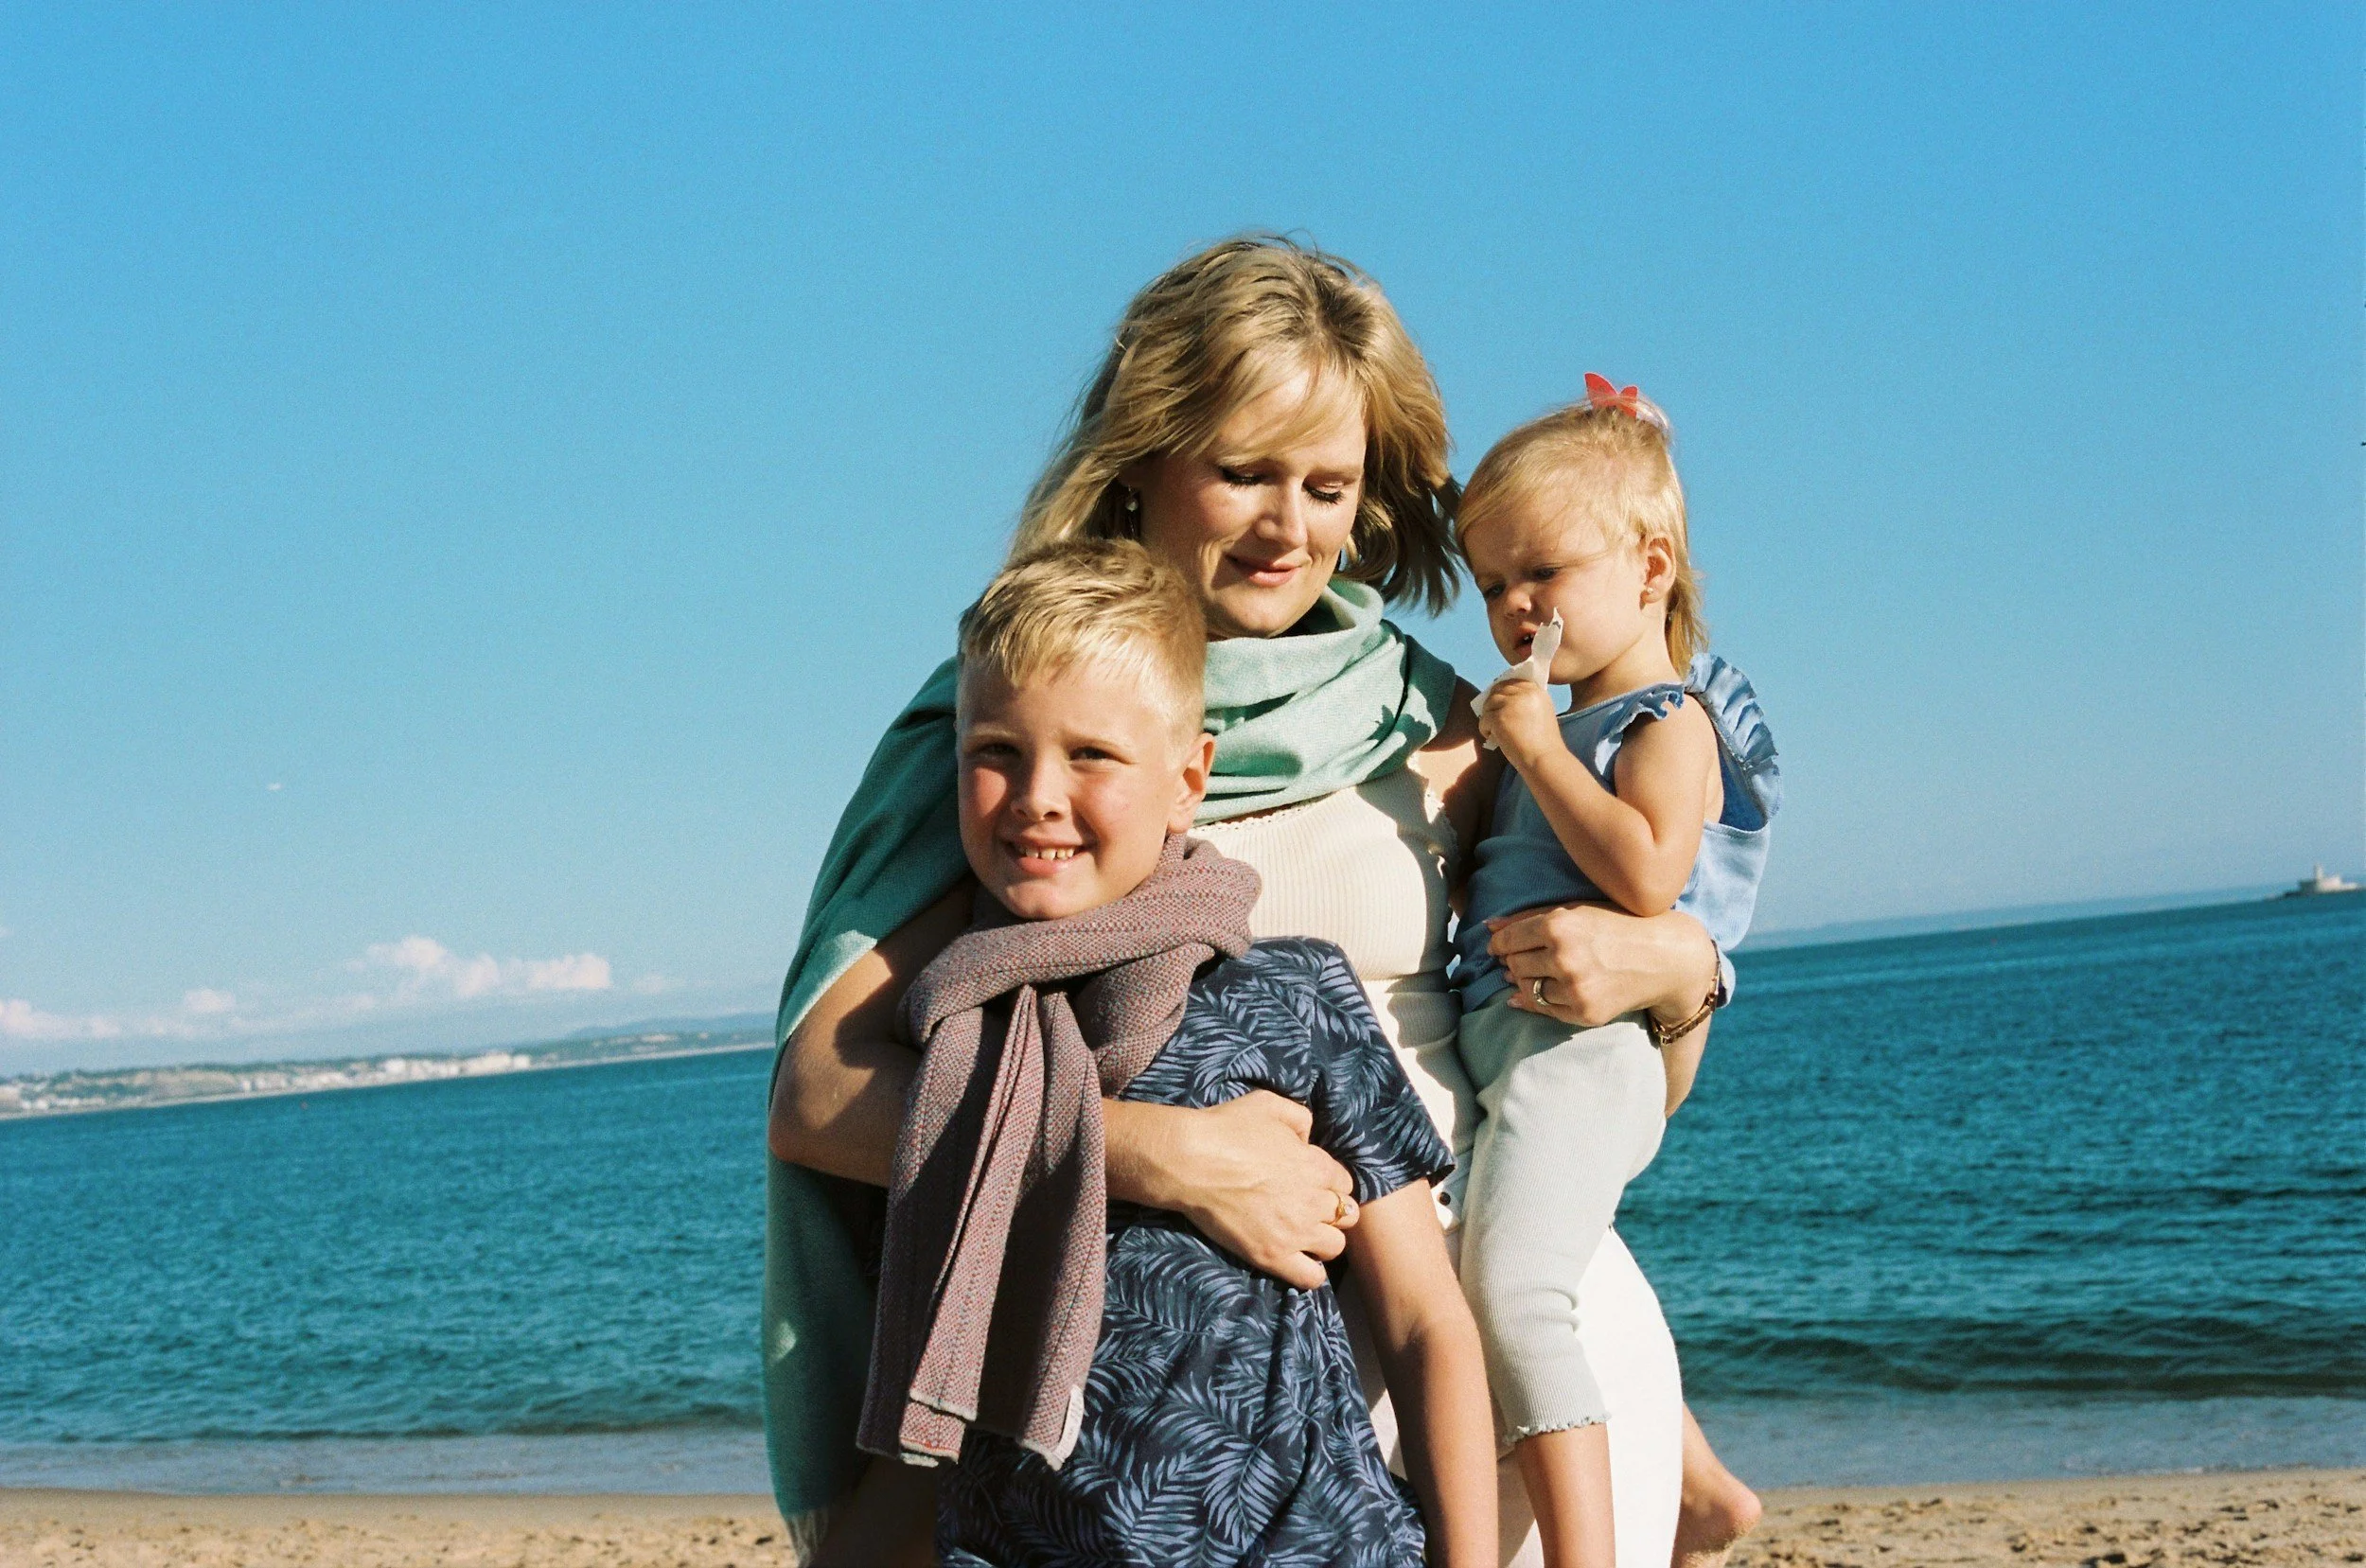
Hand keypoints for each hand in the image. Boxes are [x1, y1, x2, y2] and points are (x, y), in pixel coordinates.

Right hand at [1160, 1090, 1357, 1290]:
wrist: (1190, 1161)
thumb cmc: (1225, 1128)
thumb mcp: (1268, 1103)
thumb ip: (1299, 1117)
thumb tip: (1307, 1138)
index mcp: (1315, 1165)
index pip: (1344, 1181)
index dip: (1329, 1181)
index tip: (1312, 1182)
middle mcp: (1312, 1200)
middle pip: (1347, 1215)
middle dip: (1332, 1210)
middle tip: (1309, 1208)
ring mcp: (1294, 1231)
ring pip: (1335, 1247)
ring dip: (1324, 1240)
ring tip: (1303, 1234)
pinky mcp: (1272, 1255)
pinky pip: (1311, 1277)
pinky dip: (1311, 1272)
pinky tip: (1297, 1259)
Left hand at [1477, 678, 1564, 773]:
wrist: (1544, 758)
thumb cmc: (1543, 743)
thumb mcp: (1540, 712)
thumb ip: (1526, 701)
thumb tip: (1501, 696)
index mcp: (1536, 690)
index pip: (1513, 681)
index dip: (1502, 691)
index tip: (1499, 704)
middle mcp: (1524, 693)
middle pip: (1498, 690)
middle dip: (1492, 703)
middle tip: (1492, 718)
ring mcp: (1511, 703)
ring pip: (1489, 703)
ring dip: (1488, 717)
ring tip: (1494, 731)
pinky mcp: (1499, 716)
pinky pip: (1484, 719)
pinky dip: (1485, 729)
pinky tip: (1494, 738)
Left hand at [1489, 901, 1713, 1027]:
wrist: (1665, 958)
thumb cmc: (1618, 925)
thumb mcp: (1576, 910)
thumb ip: (1529, 917)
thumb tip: (1487, 926)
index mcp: (1559, 924)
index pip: (1507, 939)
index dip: (1498, 943)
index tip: (1498, 946)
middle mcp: (1564, 957)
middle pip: (1513, 965)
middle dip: (1512, 962)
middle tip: (1519, 958)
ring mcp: (1574, 988)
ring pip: (1526, 989)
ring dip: (1524, 981)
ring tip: (1535, 972)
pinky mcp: (1584, 1012)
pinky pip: (1544, 1010)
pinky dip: (1534, 1002)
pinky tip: (1537, 993)